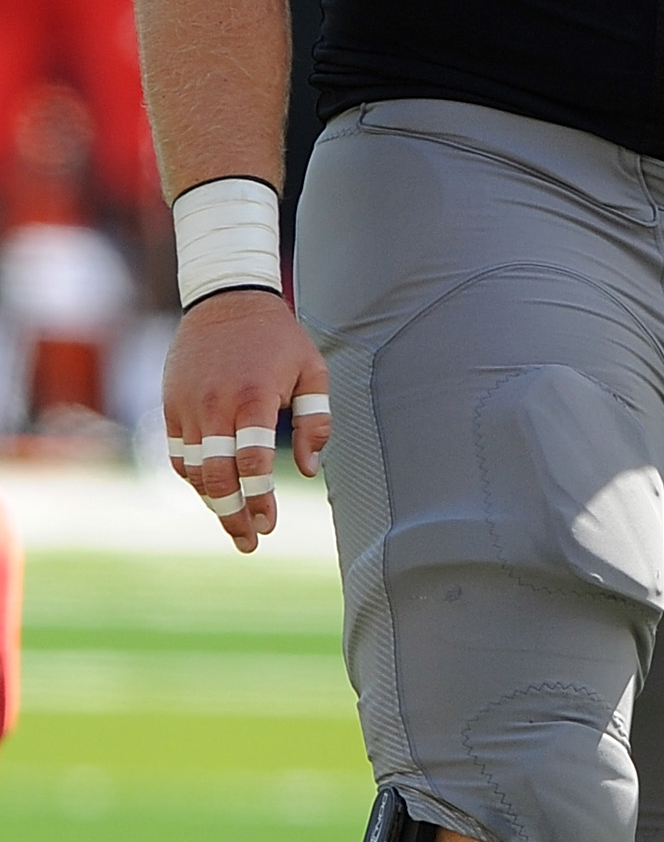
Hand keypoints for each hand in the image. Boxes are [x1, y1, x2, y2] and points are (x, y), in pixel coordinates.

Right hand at [163, 290, 332, 553]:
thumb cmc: (278, 338)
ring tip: (234, 521)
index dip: (259, 499)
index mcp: (253, 398)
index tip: (269, 524)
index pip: (252, 463)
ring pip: (192, 470)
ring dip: (212, 501)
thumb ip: (315, 422)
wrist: (226, 299)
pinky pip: (177, 452)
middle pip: (216, 477)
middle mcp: (215, 406)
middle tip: (249, 542)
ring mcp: (187, 406)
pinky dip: (192, 476)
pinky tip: (212, 490)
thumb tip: (309, 470)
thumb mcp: (312, 371)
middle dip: (233, 516)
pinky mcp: (170, 404)